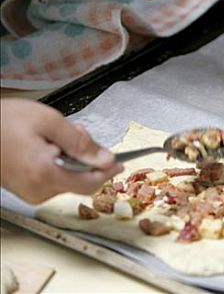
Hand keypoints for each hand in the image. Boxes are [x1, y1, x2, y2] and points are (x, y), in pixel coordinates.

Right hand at [0, 99, 122, 203]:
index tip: (119, 163)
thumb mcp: (49, 122)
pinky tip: (49, 147)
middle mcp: (37, 189)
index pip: (90, 183)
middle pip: (80, 181)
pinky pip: (54, 180)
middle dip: (87, 158)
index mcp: (44, 173)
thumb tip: (105, 159)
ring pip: (68, 179)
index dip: (108, 172)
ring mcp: (30, 192)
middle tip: (79, 133)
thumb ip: (81, 143)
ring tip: (57, 136)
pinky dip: (59, 164)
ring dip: (73, 159)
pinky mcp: (25, 190)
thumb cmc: (4, 122)